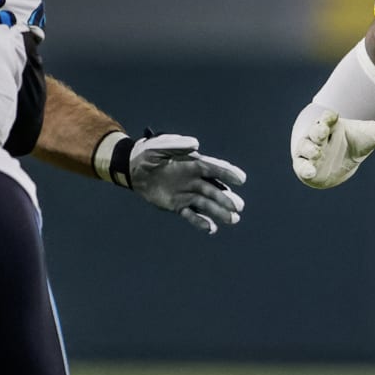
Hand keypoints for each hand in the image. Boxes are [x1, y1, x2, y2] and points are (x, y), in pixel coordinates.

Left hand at [129, 134, 246, 233]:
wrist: (133, 169)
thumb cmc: (148, 153)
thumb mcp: (159, 145)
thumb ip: (177, 145)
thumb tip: (196, 145)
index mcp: (193, 164)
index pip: (214, 169)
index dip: (228, 174)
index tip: (241, 179)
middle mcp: (194, 180)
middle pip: (215, 190)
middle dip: (227, 199)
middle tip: (239, 207)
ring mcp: (187, 193)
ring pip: (207, 204)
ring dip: (220, 212)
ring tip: (233, 220)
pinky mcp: (178, 205)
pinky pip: (191, 215)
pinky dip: (201, 222)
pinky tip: (211, 229)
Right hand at [291, 109, 374, 188]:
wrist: (341, 161)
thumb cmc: (353, 143)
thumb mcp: (368, 136)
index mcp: (331, 124)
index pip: (327, 117)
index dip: (329, 116)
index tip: (333, 115)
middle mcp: (317, 136)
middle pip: (315, 131)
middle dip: (318, 131)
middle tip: (323, 131)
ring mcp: (309, 151)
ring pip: (305, 147)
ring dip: (310, 149)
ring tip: (317, 153)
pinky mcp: (305, 167)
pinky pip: (301, 167)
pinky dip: (304, 169)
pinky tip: (310, 173)